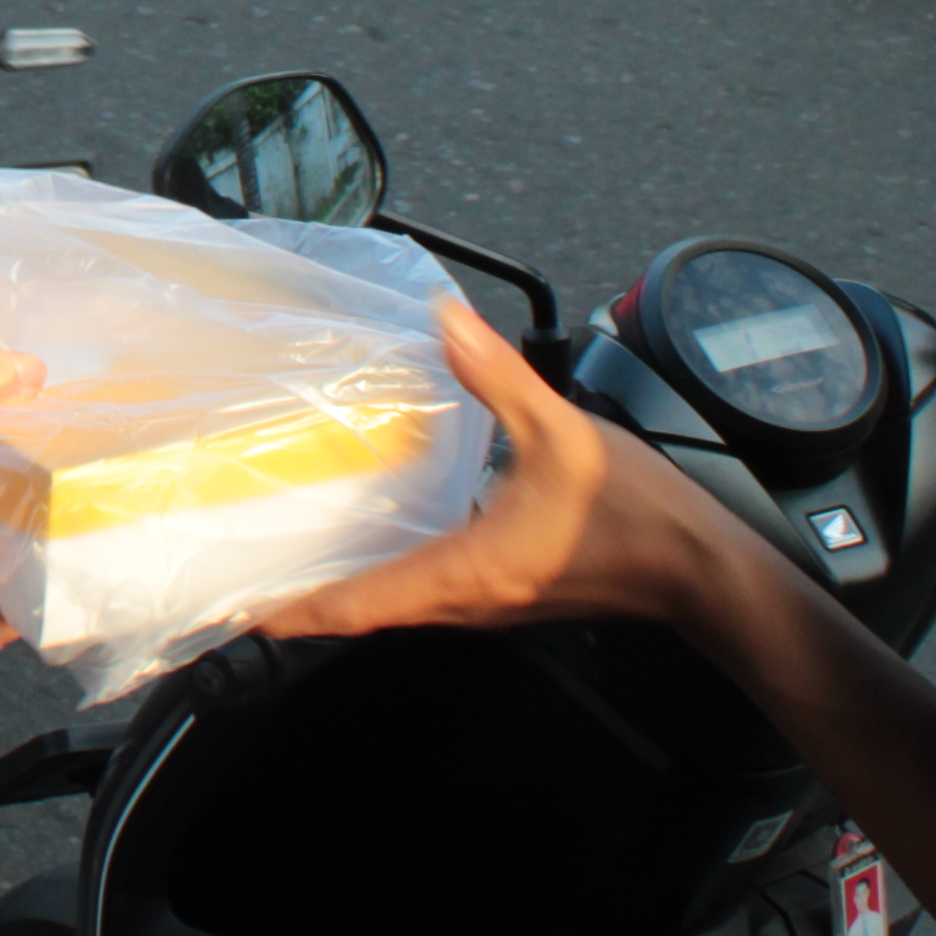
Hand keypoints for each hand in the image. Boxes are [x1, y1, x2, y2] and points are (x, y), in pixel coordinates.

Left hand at [248, 295, 730, 644]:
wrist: (698, 570)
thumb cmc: (637, 515)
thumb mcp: (562, 433)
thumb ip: (497, 376)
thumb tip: (447, 320)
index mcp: (466, 573)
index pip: (357, 607)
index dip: (292, 611)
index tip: (236, 605)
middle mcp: (465, 601)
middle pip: (361, 614)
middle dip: (301, 599)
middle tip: (243, 569)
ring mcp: (483, 604)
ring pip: (392, 606)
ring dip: (341, 587)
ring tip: (289, 552)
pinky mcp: (500, 593)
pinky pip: (423, 593)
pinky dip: (383, 574)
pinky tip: (372, 537)